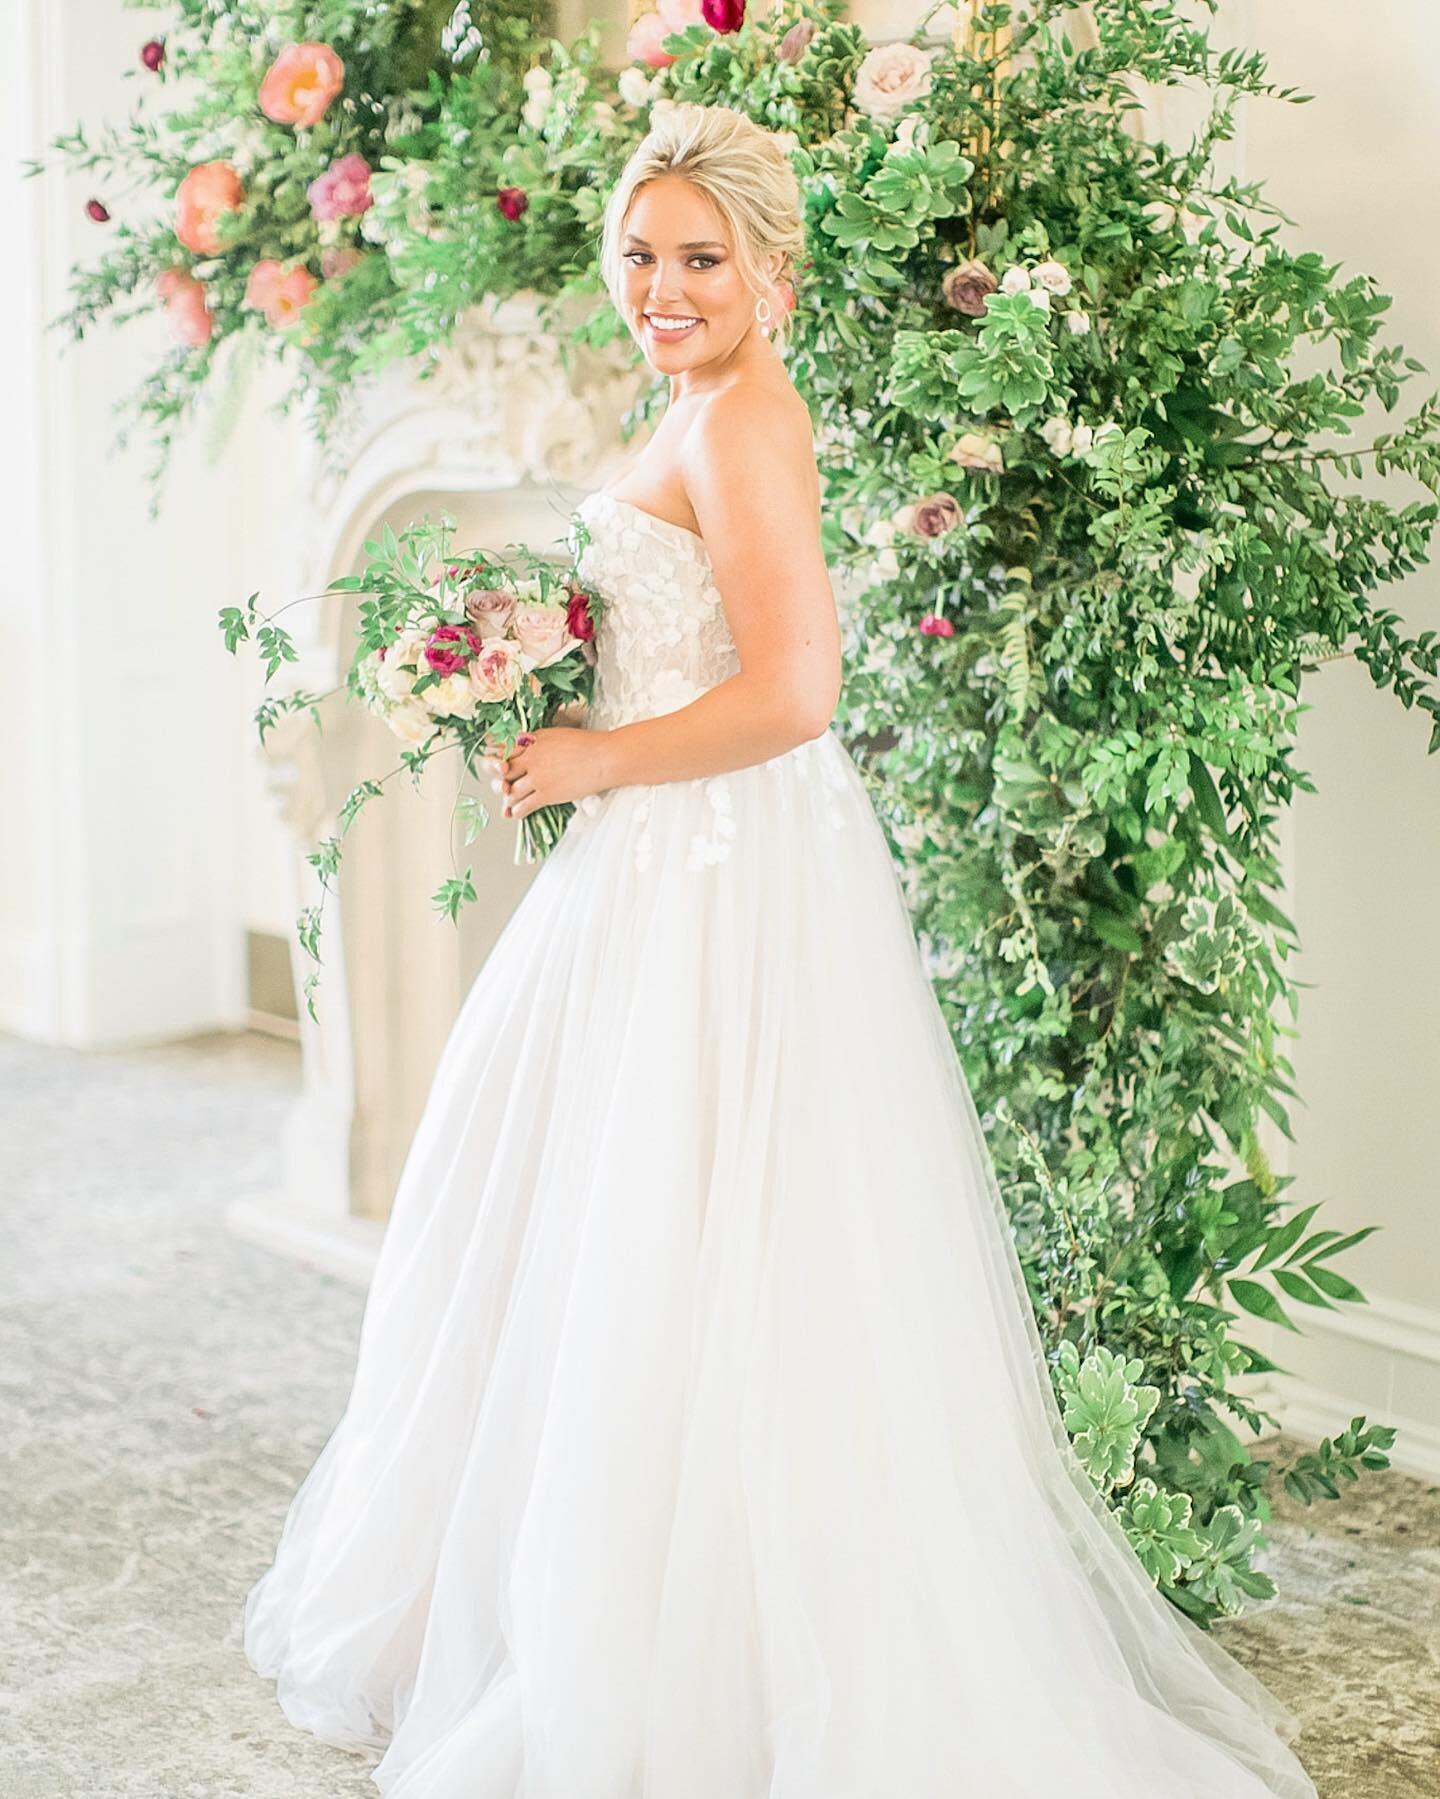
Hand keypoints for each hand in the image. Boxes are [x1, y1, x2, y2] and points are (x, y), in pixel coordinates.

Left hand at [483, 727, 614, 820]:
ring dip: (507, 799)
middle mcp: (530, 759)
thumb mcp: (555, 735)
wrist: (603, 758)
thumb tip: (523, 746)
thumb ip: (535, 741)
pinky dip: (517, 811)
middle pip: (502, 773)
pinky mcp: (546, 794)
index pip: (503, 751)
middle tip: (502, 787)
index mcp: (531, 742)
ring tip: (508, 804)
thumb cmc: (585, 745)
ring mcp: (537, 777)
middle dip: (500, 781)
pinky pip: (523, 806)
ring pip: (510, 792)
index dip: (497, 760)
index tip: (497, 768)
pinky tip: (516, 814)